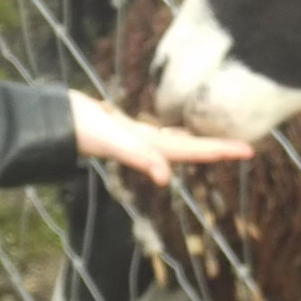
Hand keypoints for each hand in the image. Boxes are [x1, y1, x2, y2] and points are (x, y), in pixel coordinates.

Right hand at [70, 92, 251, 186]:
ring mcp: (133, 138)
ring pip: (173, 142)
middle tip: (245, 146)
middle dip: (216, 148)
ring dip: (195, 143)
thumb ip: (138, 156)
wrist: (50, 122)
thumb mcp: (112, 140)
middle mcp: (145, 146)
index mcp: (149, 149)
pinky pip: (154, 131)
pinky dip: (168, 130)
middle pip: (189, 148)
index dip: (220, 150)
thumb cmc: (81, 128)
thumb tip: (166, 178)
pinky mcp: (121, 127)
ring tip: (216, 139)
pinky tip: (170, 126)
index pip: (193, 151)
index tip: (250, 150)